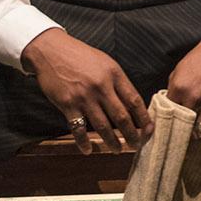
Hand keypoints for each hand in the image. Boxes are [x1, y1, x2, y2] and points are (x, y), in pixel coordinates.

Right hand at [23, 28, 151, 153]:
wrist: (51, 50)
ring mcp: (84, 96)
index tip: (149, 130)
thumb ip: (117, 81)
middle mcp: (101, 86)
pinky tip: (88, 150)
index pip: (134, 100)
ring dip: (112, 142)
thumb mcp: (105, 62)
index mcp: (114, 74)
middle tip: (137, 146)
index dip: (144, 118)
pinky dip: (84, 142)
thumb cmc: (79, 56)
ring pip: (103, 126)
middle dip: (132, 135)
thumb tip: (131, 104)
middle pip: (122, 117)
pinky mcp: (68, 104)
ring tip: (117, 150)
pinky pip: (78, 129)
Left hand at [166, 19, 200, 140]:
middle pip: (183, 127)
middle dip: (179, 139)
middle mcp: (194, 98)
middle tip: (175, 149)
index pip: (168, 114)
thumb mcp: (180, 69)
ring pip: (200, 133)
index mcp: (179, 88)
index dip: (165, 127)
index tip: (163, 137)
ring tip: (190, 152)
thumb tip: (167, 105)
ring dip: (195, 144)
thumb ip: (173, 88)